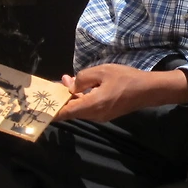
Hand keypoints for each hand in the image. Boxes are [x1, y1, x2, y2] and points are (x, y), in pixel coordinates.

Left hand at [54, 64, 187, 122]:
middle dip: (61, 100)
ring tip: (66, 81)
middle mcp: (94, 115)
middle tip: (52, 86)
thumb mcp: (101, 71)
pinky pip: (89, 108)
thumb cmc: (125, 78)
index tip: (39, 109)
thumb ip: (82, 78)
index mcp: (92, 105)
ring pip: (80, 109)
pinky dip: (81, 99)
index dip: (51, 111)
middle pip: (71, 111)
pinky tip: (81, 87)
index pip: (65, 113)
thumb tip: (71, 86)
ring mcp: (101, 116)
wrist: (148, 90)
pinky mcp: (106, 113)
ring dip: (71, 98)